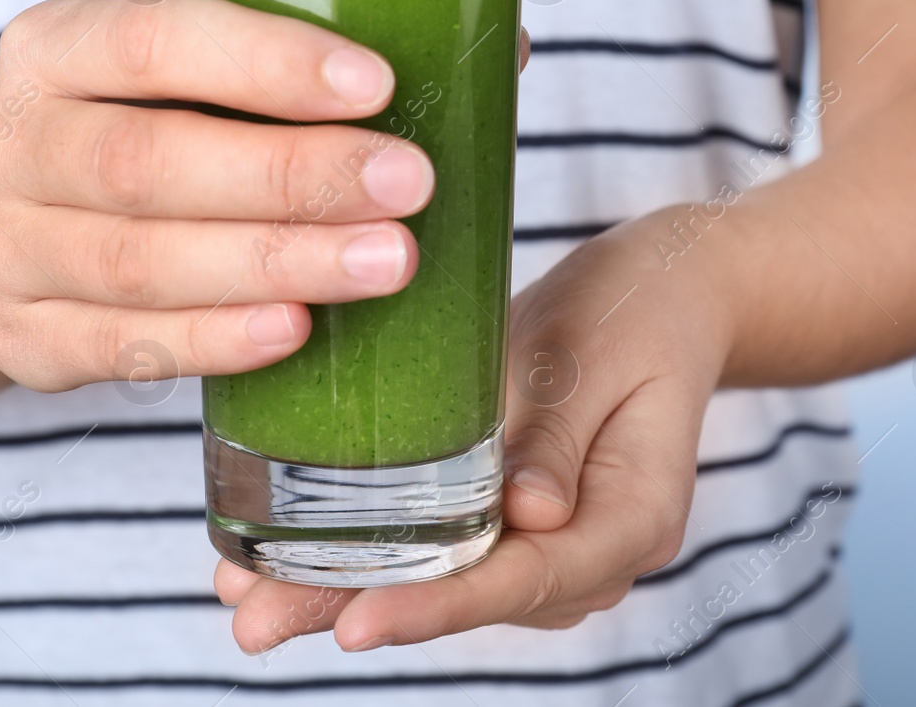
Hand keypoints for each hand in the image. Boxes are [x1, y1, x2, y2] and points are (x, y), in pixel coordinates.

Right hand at [0, 0, 434, 390]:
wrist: (9, 228)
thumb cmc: (137, 134)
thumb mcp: (181, 78)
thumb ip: (300, 64)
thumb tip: (501, 55)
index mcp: (53, 48)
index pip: (155, 41)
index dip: (266, 61)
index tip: (378, 83)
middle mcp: (11, 143)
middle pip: (147, 161)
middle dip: (289, 175)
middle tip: (407, 185)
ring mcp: (3, 248)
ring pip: (138, 262)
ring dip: (272, 261)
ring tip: (386, 262)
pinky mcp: (20, 336)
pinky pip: (119, 347)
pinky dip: (211, 341)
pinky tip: (294, 330)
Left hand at [214, 208, 731, 650]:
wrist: (665, 292)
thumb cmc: (634, 308)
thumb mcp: (591, 353)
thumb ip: (558, 436)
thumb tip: (529, 517)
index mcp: (634, 518)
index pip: (527, 578)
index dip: (439, 605)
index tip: (356, 621)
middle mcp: (596, 553)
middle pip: (475, 596)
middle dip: (361, 609)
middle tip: (255, 624)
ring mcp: (558, 546)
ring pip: (452, 582)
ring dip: (352, 591)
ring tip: (250, 601)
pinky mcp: (519, 520)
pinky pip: (450, 549)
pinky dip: (378, 556)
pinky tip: (295, 562)